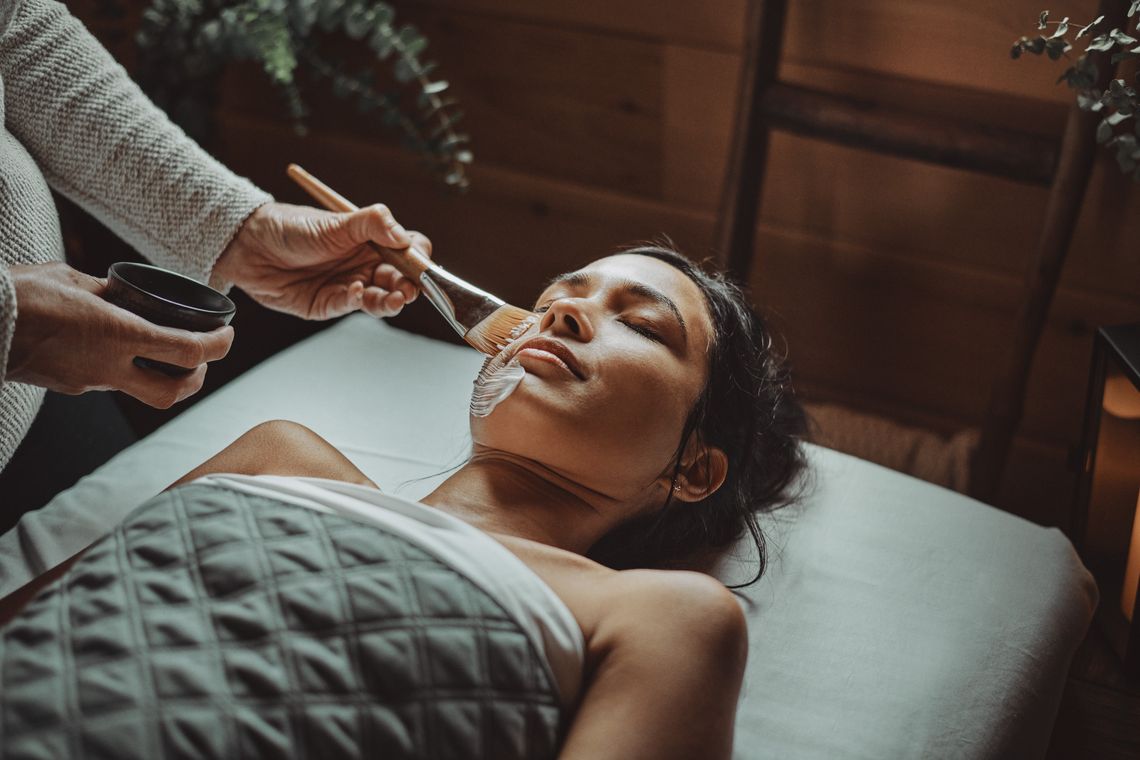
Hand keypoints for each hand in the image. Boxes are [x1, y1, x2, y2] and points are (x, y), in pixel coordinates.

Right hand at [6, 262, 232, 407]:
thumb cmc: (19, 294)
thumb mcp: (72, 280)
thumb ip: (107, 291)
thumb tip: (125, 293)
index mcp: (118, 334)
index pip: (189, 350)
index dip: (218, 345)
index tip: (227, 334)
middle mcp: (108, 366)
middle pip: (175, 392)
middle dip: (198, 379)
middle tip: (203, 358)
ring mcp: (88, 382)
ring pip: (144, 394)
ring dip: (166, 380)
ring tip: (169, 357)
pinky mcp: (69, 386)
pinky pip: (110, 384)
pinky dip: (126, 372)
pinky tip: (120, 351)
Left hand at [214, 201, 432, 320]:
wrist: (248, 245)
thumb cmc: (291, 227)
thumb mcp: (335, 221)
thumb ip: (372, 223)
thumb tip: (404, 237)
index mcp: (372, 241)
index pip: (409, 249)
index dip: (419, 257)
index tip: (420, 261)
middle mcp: (364, 264)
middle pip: (401, 279)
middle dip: (411, 285)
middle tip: (411, 288)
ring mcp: (349, 285)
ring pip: (382, 299)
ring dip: (392, 300)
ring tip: (395, 297)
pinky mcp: (329, 304)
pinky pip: (353, 306)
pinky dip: (359, 300)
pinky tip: (355, 290)